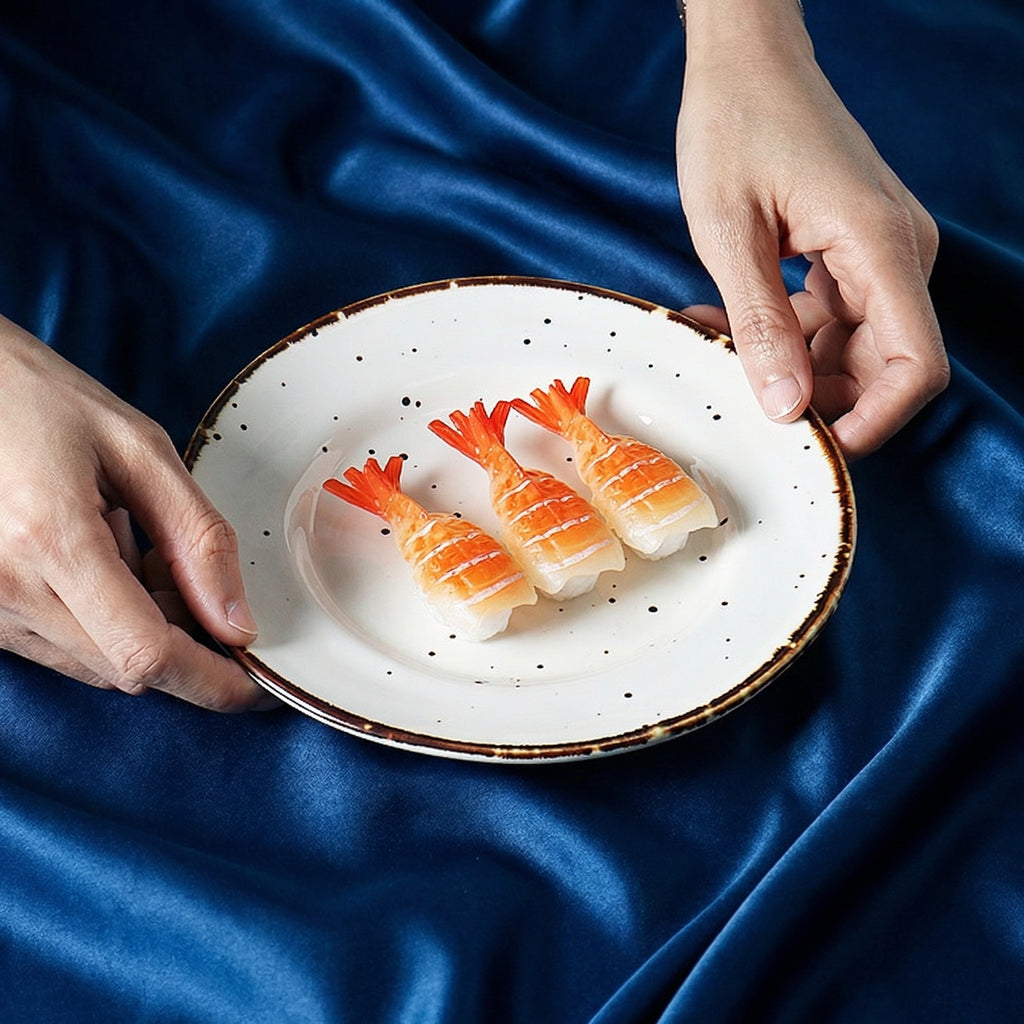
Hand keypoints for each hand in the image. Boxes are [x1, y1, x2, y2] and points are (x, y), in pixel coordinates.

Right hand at [0, 315, 271, 709]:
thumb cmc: (41, 401)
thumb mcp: (140, 450)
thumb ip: (198, 538)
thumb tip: (238, 623)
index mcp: (52, 541)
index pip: (147, 654)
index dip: (212, 681)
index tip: (256, 681)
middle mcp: (6, 590)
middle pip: (128, 668)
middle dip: (185, 642)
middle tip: (192, 575)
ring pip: (97, 664)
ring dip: (144, 630)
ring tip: (139, 549)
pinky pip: (63, 648)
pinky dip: (106, 623)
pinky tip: (105, 561)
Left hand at [675, 0, 948, 457]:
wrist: (747, 61)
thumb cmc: (737, 125)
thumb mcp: (730, 233)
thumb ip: (760, 324)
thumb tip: (786, 407)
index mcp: (881, 245)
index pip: (915, 365)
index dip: (873, 420)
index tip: (814, 444)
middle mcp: (896, 252)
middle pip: (881, 365)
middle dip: (814, 395)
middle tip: (739, 389)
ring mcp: (878, 252)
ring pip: (849, 347)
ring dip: (786, 363)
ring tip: (715, 344)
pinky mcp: (854, 250)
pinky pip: (830, 318)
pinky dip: (783, 333)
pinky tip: (727, 323)